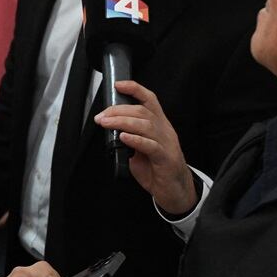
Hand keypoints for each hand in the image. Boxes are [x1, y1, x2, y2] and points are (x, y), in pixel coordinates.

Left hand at [95, 81, 195, 214]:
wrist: (174, 191)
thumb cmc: (156, 168)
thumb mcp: (140, 147)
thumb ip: (129, 135)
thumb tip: (109, 127)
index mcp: (159, 125)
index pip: (150, 100)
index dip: (135, 89)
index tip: (118, 85)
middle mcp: (165, 131)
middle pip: (143, 111)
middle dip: (119, 110)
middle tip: (101, 116)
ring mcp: (167, 144)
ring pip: (146, 125)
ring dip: (123, 122)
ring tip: (106, 123)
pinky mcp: (166, 159)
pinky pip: (151, 145)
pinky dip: (135, 139)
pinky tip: (123, 137)